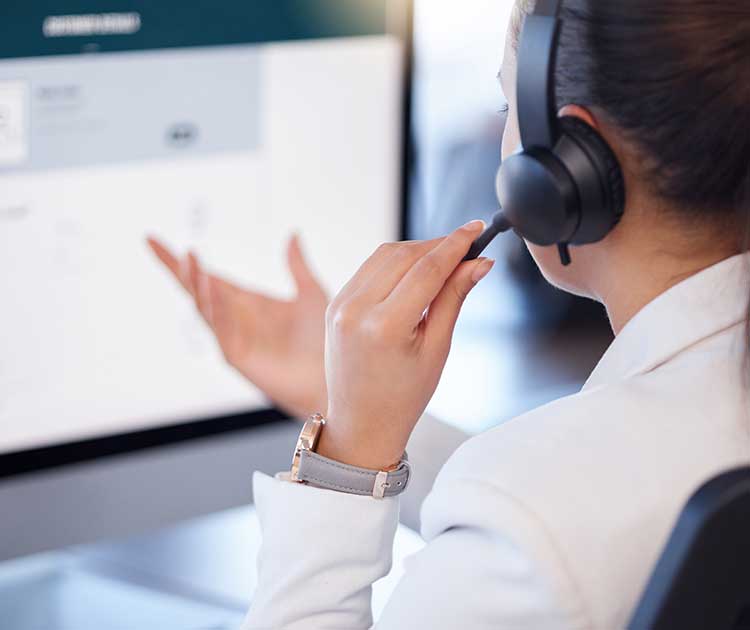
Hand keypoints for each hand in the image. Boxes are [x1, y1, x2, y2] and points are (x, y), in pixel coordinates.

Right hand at [146, 235, 327, 418]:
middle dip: (178, 268)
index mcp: (245, 302)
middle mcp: (233, 318)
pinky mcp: (237, 356)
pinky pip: (221, 329)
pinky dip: (216, 307)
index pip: (207, 276)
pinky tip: (213, 287)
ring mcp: (232, 338)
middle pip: (196, 289)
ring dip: (196, 283)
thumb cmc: (322, 340)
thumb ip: (298, 266)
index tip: (151, 238)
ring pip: (204, 307)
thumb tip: (293, 233)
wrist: (332, 377)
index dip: (180, 260)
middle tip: (158, 243)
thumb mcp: (311, 294)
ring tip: (191, 257)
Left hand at [319, 221, 493, 469]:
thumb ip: (454, 298)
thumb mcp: (437, 349)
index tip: (476, 229)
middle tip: (467, 246)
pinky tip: (415, 269)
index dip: (456, 244)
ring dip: (416, 250)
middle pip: (405, 255)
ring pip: (384, 255)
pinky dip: (394, 262)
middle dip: (438, 245)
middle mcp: (356, 310)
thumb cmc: (402, 396)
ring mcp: (340, 305)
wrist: (362, 423)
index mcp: (385, 326)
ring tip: (445, 259)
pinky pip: (368, 268)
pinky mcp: (334, 304)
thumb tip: (479, 264)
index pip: (427, 269)